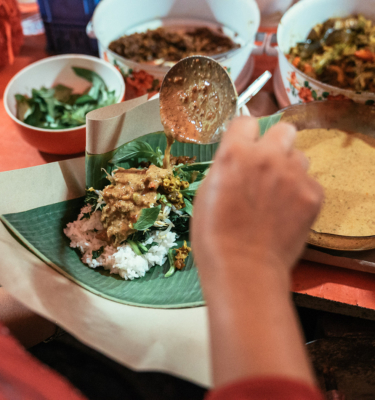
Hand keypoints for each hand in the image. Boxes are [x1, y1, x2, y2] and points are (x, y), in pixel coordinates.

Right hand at [191, 116, 322, 282]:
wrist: (243, 268)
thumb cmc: (215, 235)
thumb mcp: (205, 193)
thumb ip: (225, 167)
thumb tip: (238, 159)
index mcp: (234, 154)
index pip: (246, 121)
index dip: (244, 135)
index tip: (244, 145)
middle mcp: (267, 157)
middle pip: (283, 130)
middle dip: (274, 143)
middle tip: (266, 165)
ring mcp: (294, 175)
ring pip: (299, 156)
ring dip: (289, 167)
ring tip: (276, 193)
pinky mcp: (313, 195)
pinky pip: (310, 181)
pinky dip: (299, 192)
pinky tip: (285, 211)